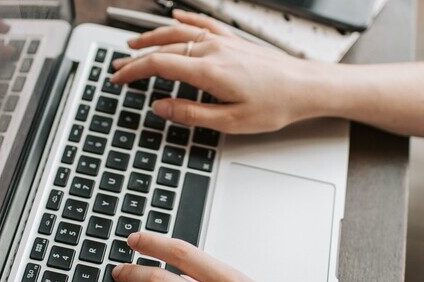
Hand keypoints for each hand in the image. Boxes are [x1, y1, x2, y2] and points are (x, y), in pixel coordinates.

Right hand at [111, 10, 334, 133]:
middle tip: (119, 67)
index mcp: (209, 70)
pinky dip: (186, 20)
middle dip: (136, 57)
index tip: (117, 79)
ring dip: (153, 36)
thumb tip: (161, 107)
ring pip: (179, 33)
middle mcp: (213, 50)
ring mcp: (224, 42)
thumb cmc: (275, 105)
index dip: (133, 71)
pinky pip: (204, 24)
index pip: (158, 65)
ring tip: (134, 43)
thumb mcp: (230, 121)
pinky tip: (176, 18)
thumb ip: (191, 113)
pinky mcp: (234, 41)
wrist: (306, 87)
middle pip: (164, 47)